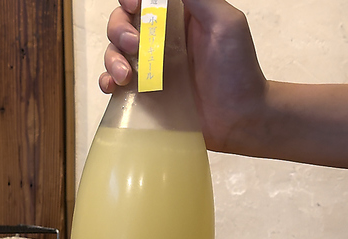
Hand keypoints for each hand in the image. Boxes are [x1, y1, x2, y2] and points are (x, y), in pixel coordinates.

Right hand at [100, 0, 266, 152]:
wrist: (239, 119)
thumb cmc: (238, 72)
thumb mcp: (225, 24)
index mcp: (178, 19)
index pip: (145, 1)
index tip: (133, 5)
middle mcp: (162, 42)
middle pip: (123, 24)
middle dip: (119, 30)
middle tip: (134, 45)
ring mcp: (152, 69)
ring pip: (115, 52)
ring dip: (111, 58)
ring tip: (126, 75)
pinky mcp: (147, 95)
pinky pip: (117, 84)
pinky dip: (107, 82)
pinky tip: (113, 87)